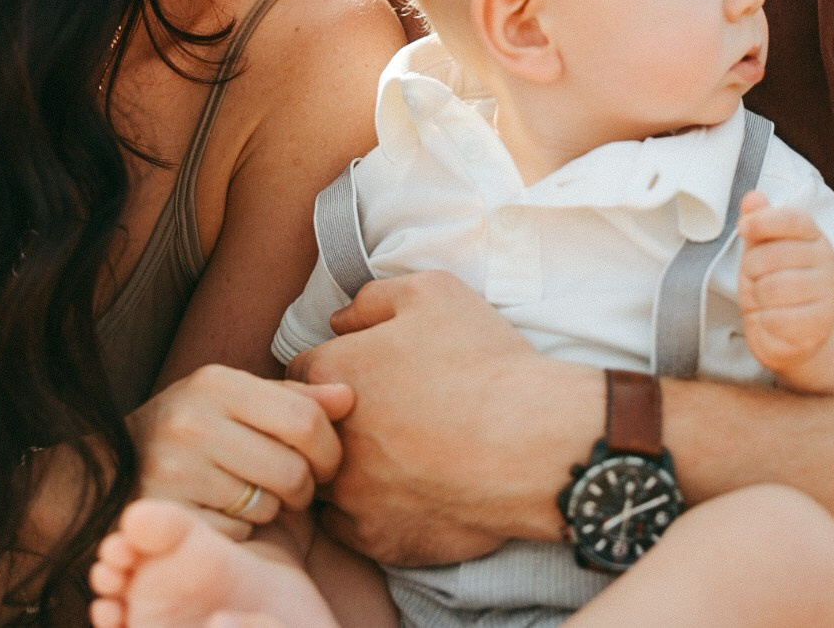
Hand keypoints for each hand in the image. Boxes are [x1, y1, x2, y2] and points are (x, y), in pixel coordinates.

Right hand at [127, 365, 353, 536]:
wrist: (114, 462)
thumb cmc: (194, 426)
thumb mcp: (238, 398)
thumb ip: (295, 399)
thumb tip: (349, 397)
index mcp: (217, 382)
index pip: (305, 419)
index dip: (330, 449)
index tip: (327, 463)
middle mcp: (193, 421)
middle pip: (293, 471)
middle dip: (304, 487)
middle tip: (293, 486)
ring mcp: (175, 470)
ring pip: (267, 508)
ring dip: (271, 509)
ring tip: (248, 492)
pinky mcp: (167, 516)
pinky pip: (236, 535)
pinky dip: (240, 531)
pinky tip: (222, 512)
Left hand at [286, 270, 602, 565]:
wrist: (532, 442)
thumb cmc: (482, 361)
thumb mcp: (430, 293)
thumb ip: (371, 299)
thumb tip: (339, 321)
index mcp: (332, 374)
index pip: (300, 373)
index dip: (332, 372)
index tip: (365, 376)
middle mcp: (329, 440)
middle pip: (308, 432)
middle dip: (335, 423)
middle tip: (383, 417)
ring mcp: (351, 498)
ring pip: (326, 484)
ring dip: (349, 470)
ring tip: (397, 455)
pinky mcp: (378, 541)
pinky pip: (354, 528)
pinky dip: (373, 510)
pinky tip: (409, 488)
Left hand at [737, 191, 833, 374]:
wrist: (796, 335)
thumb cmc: (775, 283)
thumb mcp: (761, 248)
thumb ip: (758, 221)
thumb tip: (753, 197)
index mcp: (813, 236)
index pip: (793, 219)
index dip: (763, 221)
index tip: (743, 227)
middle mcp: (827, 262)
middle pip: (772, 255)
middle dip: (752, 268)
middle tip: (755, 279)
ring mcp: (827, 294)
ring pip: (773, 288)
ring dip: (757, 296)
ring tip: (764, 299)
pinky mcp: (821, 325)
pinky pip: (777, 318)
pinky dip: (764, 321)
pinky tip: (772, 319)